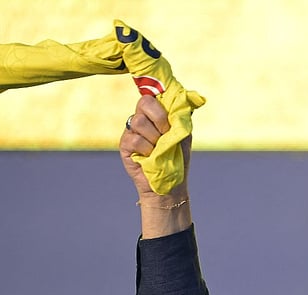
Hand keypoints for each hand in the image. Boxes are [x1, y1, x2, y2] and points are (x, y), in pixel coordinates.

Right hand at [119, 96, 192, 237]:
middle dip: (159, 118)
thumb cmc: (177, 158)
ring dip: (154, 137)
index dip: (159, 104)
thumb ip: (180, 116)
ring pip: (139, 122)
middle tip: (166, 133)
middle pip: (143, 103)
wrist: (170, 184)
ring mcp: (131, 132)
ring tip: (159, 149)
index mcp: (154, 115)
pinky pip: (134, 139)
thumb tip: (182, 99)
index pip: (150, 97)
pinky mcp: (124, 146)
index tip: (168, 118)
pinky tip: (150, 157)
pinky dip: (146, 149)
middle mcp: (141, 120)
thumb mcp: (183, 134)